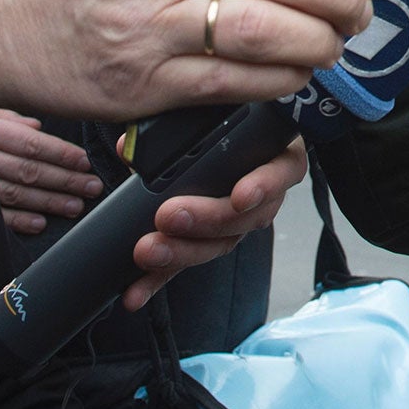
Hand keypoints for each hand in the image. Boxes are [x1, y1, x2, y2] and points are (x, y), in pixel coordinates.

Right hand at [0, 107, 102, 236]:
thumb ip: (7, 118)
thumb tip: (36, 127)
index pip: (30, 143)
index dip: (60, 154)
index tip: (84, 161)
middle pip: (29, 170)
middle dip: (64, 180)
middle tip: (91, 186)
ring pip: (17, 194)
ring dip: (48, 202)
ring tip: (74, 206)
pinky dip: (19, 220)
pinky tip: (40, 223)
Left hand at [121, 137, 308, 310]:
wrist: (205, 143)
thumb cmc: (214, 122)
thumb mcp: (200, 115)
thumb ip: (172, 123)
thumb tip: (127, 146)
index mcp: (273, 154)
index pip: (282, 170)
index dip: (264, 185)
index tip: (240, 196)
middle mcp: (261, 194)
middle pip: (246, 218)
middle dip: (207, 221)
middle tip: (169, 217)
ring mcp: (235, 224)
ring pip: (219, 245)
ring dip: (181, 252)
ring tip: (148, 252)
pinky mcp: (207, 244)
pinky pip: (188, 263)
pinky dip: (158, 279)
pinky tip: (136, 293)